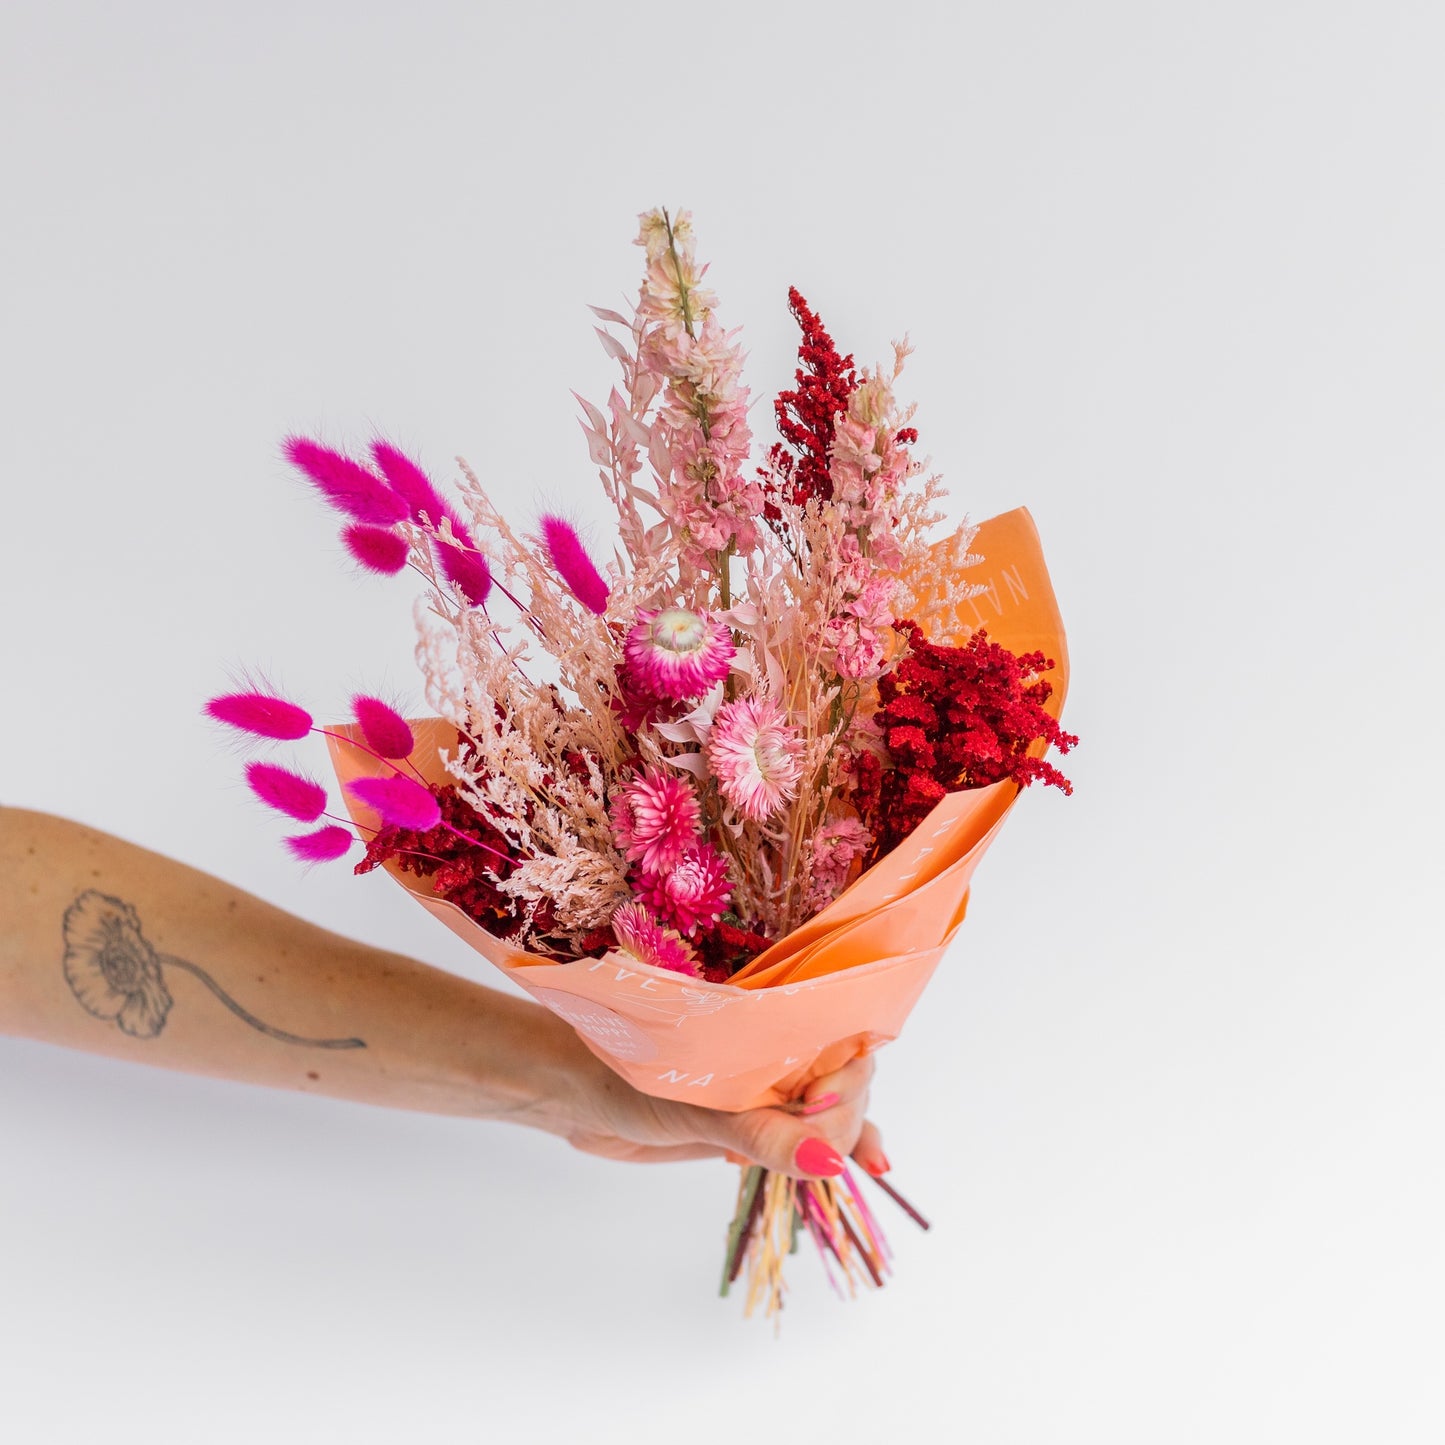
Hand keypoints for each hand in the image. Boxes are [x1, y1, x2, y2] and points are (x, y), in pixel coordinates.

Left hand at [559, 1043, 887, 1179]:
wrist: (575, 1090)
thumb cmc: (627, 1077)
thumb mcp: (703, 1109)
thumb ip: (767, 1135)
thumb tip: (831, 1163)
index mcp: (770, 1019)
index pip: (842, 1048)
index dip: (846, 1086)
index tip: (821, 1118)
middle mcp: (778, 1045)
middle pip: (848, 1079)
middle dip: (845, 1116)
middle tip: (818, 1154)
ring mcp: (769, 1081)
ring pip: (834, 1106)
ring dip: (849, 1134)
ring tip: (865, 1162)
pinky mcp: (757, 1116)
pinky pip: (810, 1131)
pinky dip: (838, 1147)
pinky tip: (871, 1165)